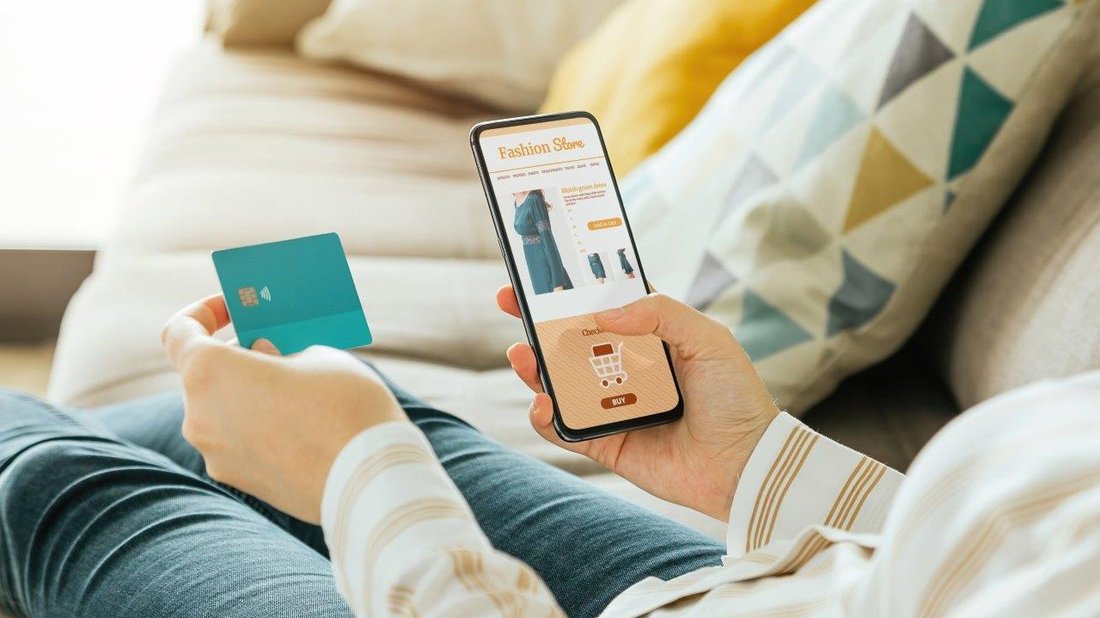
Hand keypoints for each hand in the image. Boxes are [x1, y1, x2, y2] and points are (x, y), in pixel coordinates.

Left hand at [162, 295, 404, 523]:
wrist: (370, 479)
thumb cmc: (344, 407)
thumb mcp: (318, 355)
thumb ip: (280, 351)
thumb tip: (265, 360)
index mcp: (209, 373)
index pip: (179, 332)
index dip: (205, 312)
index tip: (236, 309)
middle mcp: (199, 415)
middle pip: (205, 375)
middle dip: (238, 357)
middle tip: (280, 347)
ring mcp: (216, 454)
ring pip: (224, 410)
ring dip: (250, 394)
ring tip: (297, 387)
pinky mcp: (239, 481)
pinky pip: (241, 441)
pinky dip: (260, 426)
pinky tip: (302, 424)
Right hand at [497, 287, 778, 520]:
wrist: (746, 466)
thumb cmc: (735, 399)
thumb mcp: (708, 340)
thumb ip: (660, 313)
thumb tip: (603, 313)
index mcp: (650, 337)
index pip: (603, 304)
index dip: (573, 288)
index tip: (542, 273)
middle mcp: (626, 368)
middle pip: (570, 338)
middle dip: (536, 321)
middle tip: (510, 303)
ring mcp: (611, 405)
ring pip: (558, 381)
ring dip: (533, 366)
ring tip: (522, 355)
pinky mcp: (604, 443)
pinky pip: (563, 429)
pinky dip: (545, 416)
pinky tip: (544, 403)